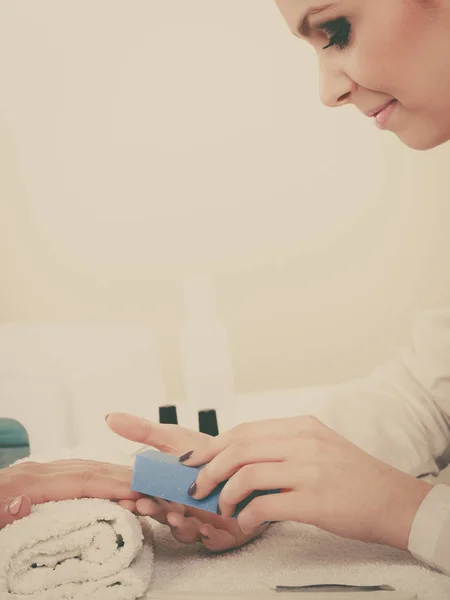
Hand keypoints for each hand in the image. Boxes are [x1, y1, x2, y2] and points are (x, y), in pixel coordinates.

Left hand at [0, 459, 140, 528]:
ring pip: (84, 467)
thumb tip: (21, 502)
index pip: (80, 480)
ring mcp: (37, 472)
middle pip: (89, 469)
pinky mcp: (36, 477)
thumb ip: (1, 511)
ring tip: (138, 484)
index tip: (138, 491)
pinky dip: (98, 475)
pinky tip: (109, 482)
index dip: (112, 484)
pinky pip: (75, 471)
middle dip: (122, 475)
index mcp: (26, 482)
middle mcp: (36, 471)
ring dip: (113, 474)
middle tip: (151, 486)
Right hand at [106, 413, 268, 550]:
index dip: (136, 499)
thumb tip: (110, 417)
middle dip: (154, 513)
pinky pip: (215, 542)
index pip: (146, 497)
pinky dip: (210, 538)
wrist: (249, 460)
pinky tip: (208, 529)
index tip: (127, 497)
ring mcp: (201, 522)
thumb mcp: (175, 438)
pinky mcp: (224, 533)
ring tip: (178, 516)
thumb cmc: (209, 452)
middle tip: (148, 506)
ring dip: (179, 527)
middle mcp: (180, 509)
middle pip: (162, 516)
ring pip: (185, 532)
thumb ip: (143, 431)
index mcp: (166, 490)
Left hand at [177, 416, 432, 549]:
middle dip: (209, 468)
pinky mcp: (314, 501)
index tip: (195, 460)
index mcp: (302, 426)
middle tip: (197, 486)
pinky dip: (246, 515)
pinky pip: (264, 505)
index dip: (214, 445)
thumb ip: (283, 446)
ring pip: (246, 473)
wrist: (394, 500)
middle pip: (239, 448)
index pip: (245, 430)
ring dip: (225, 494)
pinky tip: (245, 522)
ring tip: (222, 508)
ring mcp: (309, 469)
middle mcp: (303, 442)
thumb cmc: (353, 476)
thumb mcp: (319, 446)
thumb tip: (238, 461)